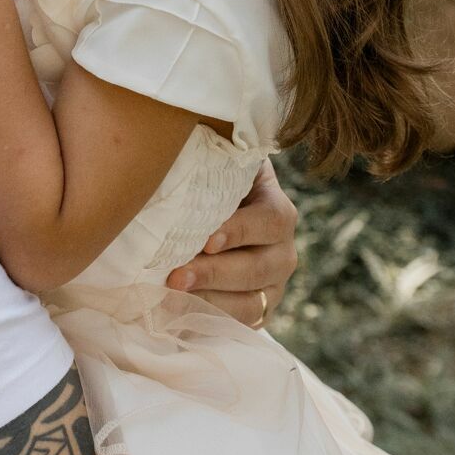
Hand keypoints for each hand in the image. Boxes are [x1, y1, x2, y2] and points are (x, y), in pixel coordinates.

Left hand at [165, 159, 297, 326]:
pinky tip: (178, 315)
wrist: (206, 223)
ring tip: (172, 298)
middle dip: (216, 274)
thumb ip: (211, 155)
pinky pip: (240, 326)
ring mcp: (271, 287)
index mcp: (277, 212)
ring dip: (211, 302)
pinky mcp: (255, 313)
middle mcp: (282, 252)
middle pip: (260, 268)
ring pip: (252, 304)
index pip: (270, 221)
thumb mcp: (218, 166)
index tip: (206, 240)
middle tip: (176, 276)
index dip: (241, 231)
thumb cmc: (207, 188)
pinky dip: (210, 322)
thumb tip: (184, 128)